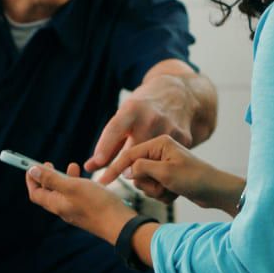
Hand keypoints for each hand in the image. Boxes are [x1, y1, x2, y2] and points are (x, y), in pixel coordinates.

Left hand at [26, 162, 136, 242]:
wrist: (120, 224)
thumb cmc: (97, 204)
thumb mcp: (72, 186)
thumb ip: (52, 179)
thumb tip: (32, 171)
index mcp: (56, 204)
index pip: (36, 193)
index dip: (31, 179)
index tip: (32, 166)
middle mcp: (64, 209)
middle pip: (49, 193)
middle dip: (47, 177)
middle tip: (49, 164)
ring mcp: (76, 211)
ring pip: (64, 193)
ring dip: (64, 178)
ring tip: (73, 166)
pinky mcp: (88, 211)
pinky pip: (77, 196)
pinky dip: (77, 184)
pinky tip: (87, 179)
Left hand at [85, 74, 200, 172]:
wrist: (178, 94)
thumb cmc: (143, 109)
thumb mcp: (124, 117)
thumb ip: (108, 144)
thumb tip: (89, 167)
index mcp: (132, 110)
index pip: (116, 129)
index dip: (105, 146)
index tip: (97, 163)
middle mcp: (151, 118)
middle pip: (133, 152)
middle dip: (123, 168)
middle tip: (114, 178)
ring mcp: (169, 129)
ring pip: (150, 161)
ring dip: (143, 170)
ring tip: (140, 169)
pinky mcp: (184, 138)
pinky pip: (167, 161)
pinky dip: (160, 166)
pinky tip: (160, 163)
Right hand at [98, 135, 244, 213]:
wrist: (216, 191)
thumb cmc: (194, 178)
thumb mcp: (165, 173)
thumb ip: (142, 169)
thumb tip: (127, 171)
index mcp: (159, 143)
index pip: (129, 155)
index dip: (114, 169)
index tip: (102, 182)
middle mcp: (159, 151)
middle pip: (136, 172)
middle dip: (147, 184)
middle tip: (163, 186)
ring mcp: (163, 164)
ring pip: (144, 182)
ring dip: (156, 191)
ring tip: (172, 190)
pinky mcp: (167, 176)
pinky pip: (154, 188)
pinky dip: (163, 194)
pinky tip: (176, 194)